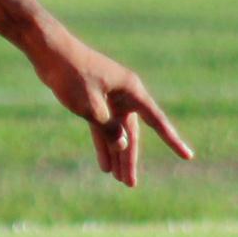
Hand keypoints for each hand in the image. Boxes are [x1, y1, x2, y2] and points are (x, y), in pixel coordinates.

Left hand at [31, 35, 194, 187]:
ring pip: (117, 132)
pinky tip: (104, 165)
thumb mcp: (91, 107)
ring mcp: (109, 98)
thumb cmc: (72, 74)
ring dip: (117, 155)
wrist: (49, 51)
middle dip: (130, 158)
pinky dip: (103, 144)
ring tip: (119, 180)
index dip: (172, 141)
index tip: (188, 156)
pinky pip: (102, 127)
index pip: (157, 121)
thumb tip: (123, 146)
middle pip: (132, 133)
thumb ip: (108, 129)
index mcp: (132, 91)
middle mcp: (125, 95)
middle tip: (130, 184)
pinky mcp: (94, 100)